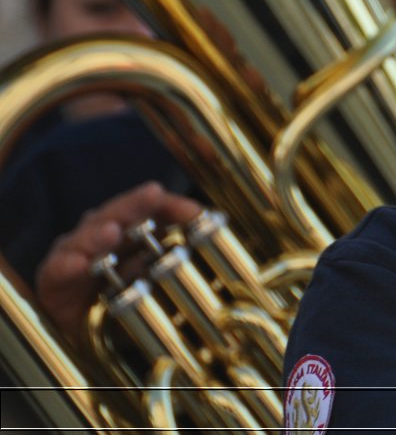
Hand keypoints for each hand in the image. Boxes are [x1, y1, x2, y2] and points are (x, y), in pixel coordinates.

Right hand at [35, 182, 202, 337]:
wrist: (90, 339)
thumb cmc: (129, 300)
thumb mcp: (160, 277)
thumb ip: (179, 252)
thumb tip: (205, 226)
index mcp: (131, 230)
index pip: (150, 209)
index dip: (171, 205)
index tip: (195, 211)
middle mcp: (103, 235)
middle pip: (118, 213)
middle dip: (136, 204)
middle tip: (152, 194)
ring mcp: (76, 253)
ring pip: (86, 236)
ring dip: (100, 232)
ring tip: (112, 232)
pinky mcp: (53, 279)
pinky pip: (57, 270)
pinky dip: (67, 266)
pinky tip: (78, 264)